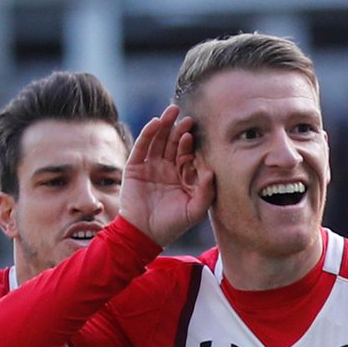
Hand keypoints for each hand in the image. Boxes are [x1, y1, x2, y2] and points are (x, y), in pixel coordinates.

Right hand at [120, 104, 213, 246]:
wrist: (144, 234)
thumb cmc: (171, 225)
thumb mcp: (195, 211)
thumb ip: (206, 192)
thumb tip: (212, 172)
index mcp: (182, 176)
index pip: (188, 155)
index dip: (191, 145)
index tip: (195, 135)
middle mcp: (167, 168)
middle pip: (174, 143)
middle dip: (180, 130)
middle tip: (188, 119)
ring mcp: (150, 166)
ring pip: (159, 141)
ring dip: (165, 125)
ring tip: (172, 111)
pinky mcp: (135, 167)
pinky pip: (142, 147)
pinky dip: (148, 133)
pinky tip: (155, 123)